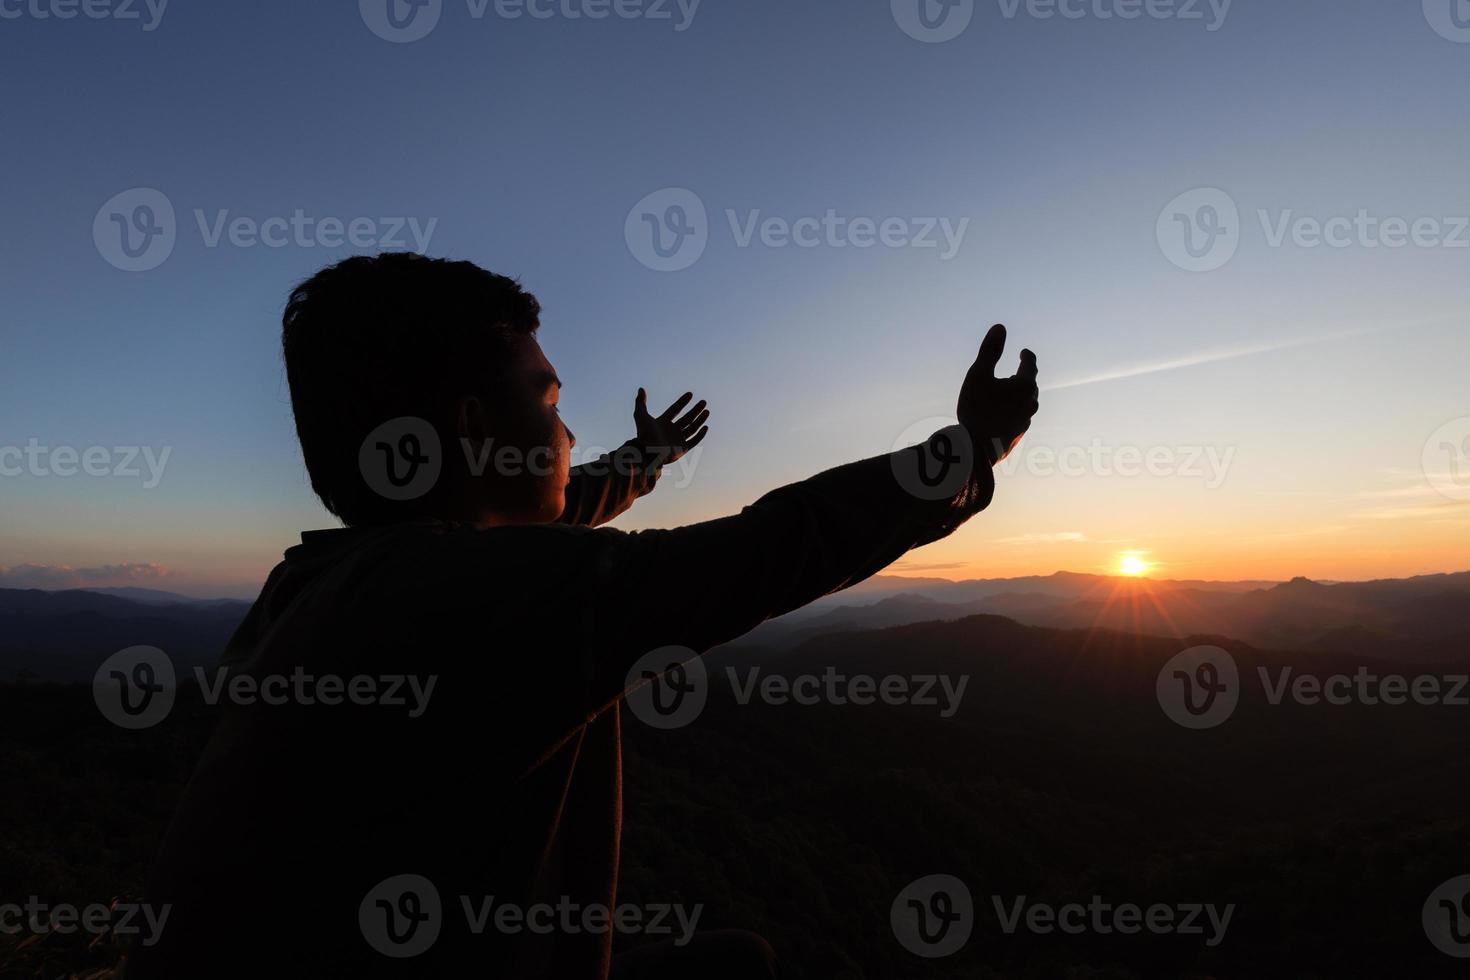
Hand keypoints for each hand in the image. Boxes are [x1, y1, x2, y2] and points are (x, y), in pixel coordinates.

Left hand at [633, 389, 709, 464]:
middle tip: (703, 402)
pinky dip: (700, 435)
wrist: (648, 452)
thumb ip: (640, 402)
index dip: (682, 402)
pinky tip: (705, 427)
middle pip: (686, 418)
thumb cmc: (643, 435)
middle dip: (695, 410)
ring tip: (707, 411)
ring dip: (700, 420)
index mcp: (663, 422)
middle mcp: (671, 431)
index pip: (675, 409)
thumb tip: (640, 389)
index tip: (690, 394)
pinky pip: (694, 441)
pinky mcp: (682, 449)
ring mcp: (677, 440)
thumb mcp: (640, 416)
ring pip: (692, 428)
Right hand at [957, 324, 1038, 464]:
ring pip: (1027, 402)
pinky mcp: (1019, 434)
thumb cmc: (976, 409)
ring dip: (1019, 395)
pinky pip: (1020, 416)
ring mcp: (1026, 421)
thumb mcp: (978, 374)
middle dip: (1023, 376)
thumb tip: (1000, 327)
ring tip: (1008, 393)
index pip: (1030, 364)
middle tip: (1015, 372)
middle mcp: (1030, 403)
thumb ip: (990, 350)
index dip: (1026, 356)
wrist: (976, 450)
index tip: (1023, 352)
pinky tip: (1003, 415)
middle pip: (1030, 384)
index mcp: (1024, 386)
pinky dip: (1013, 410)